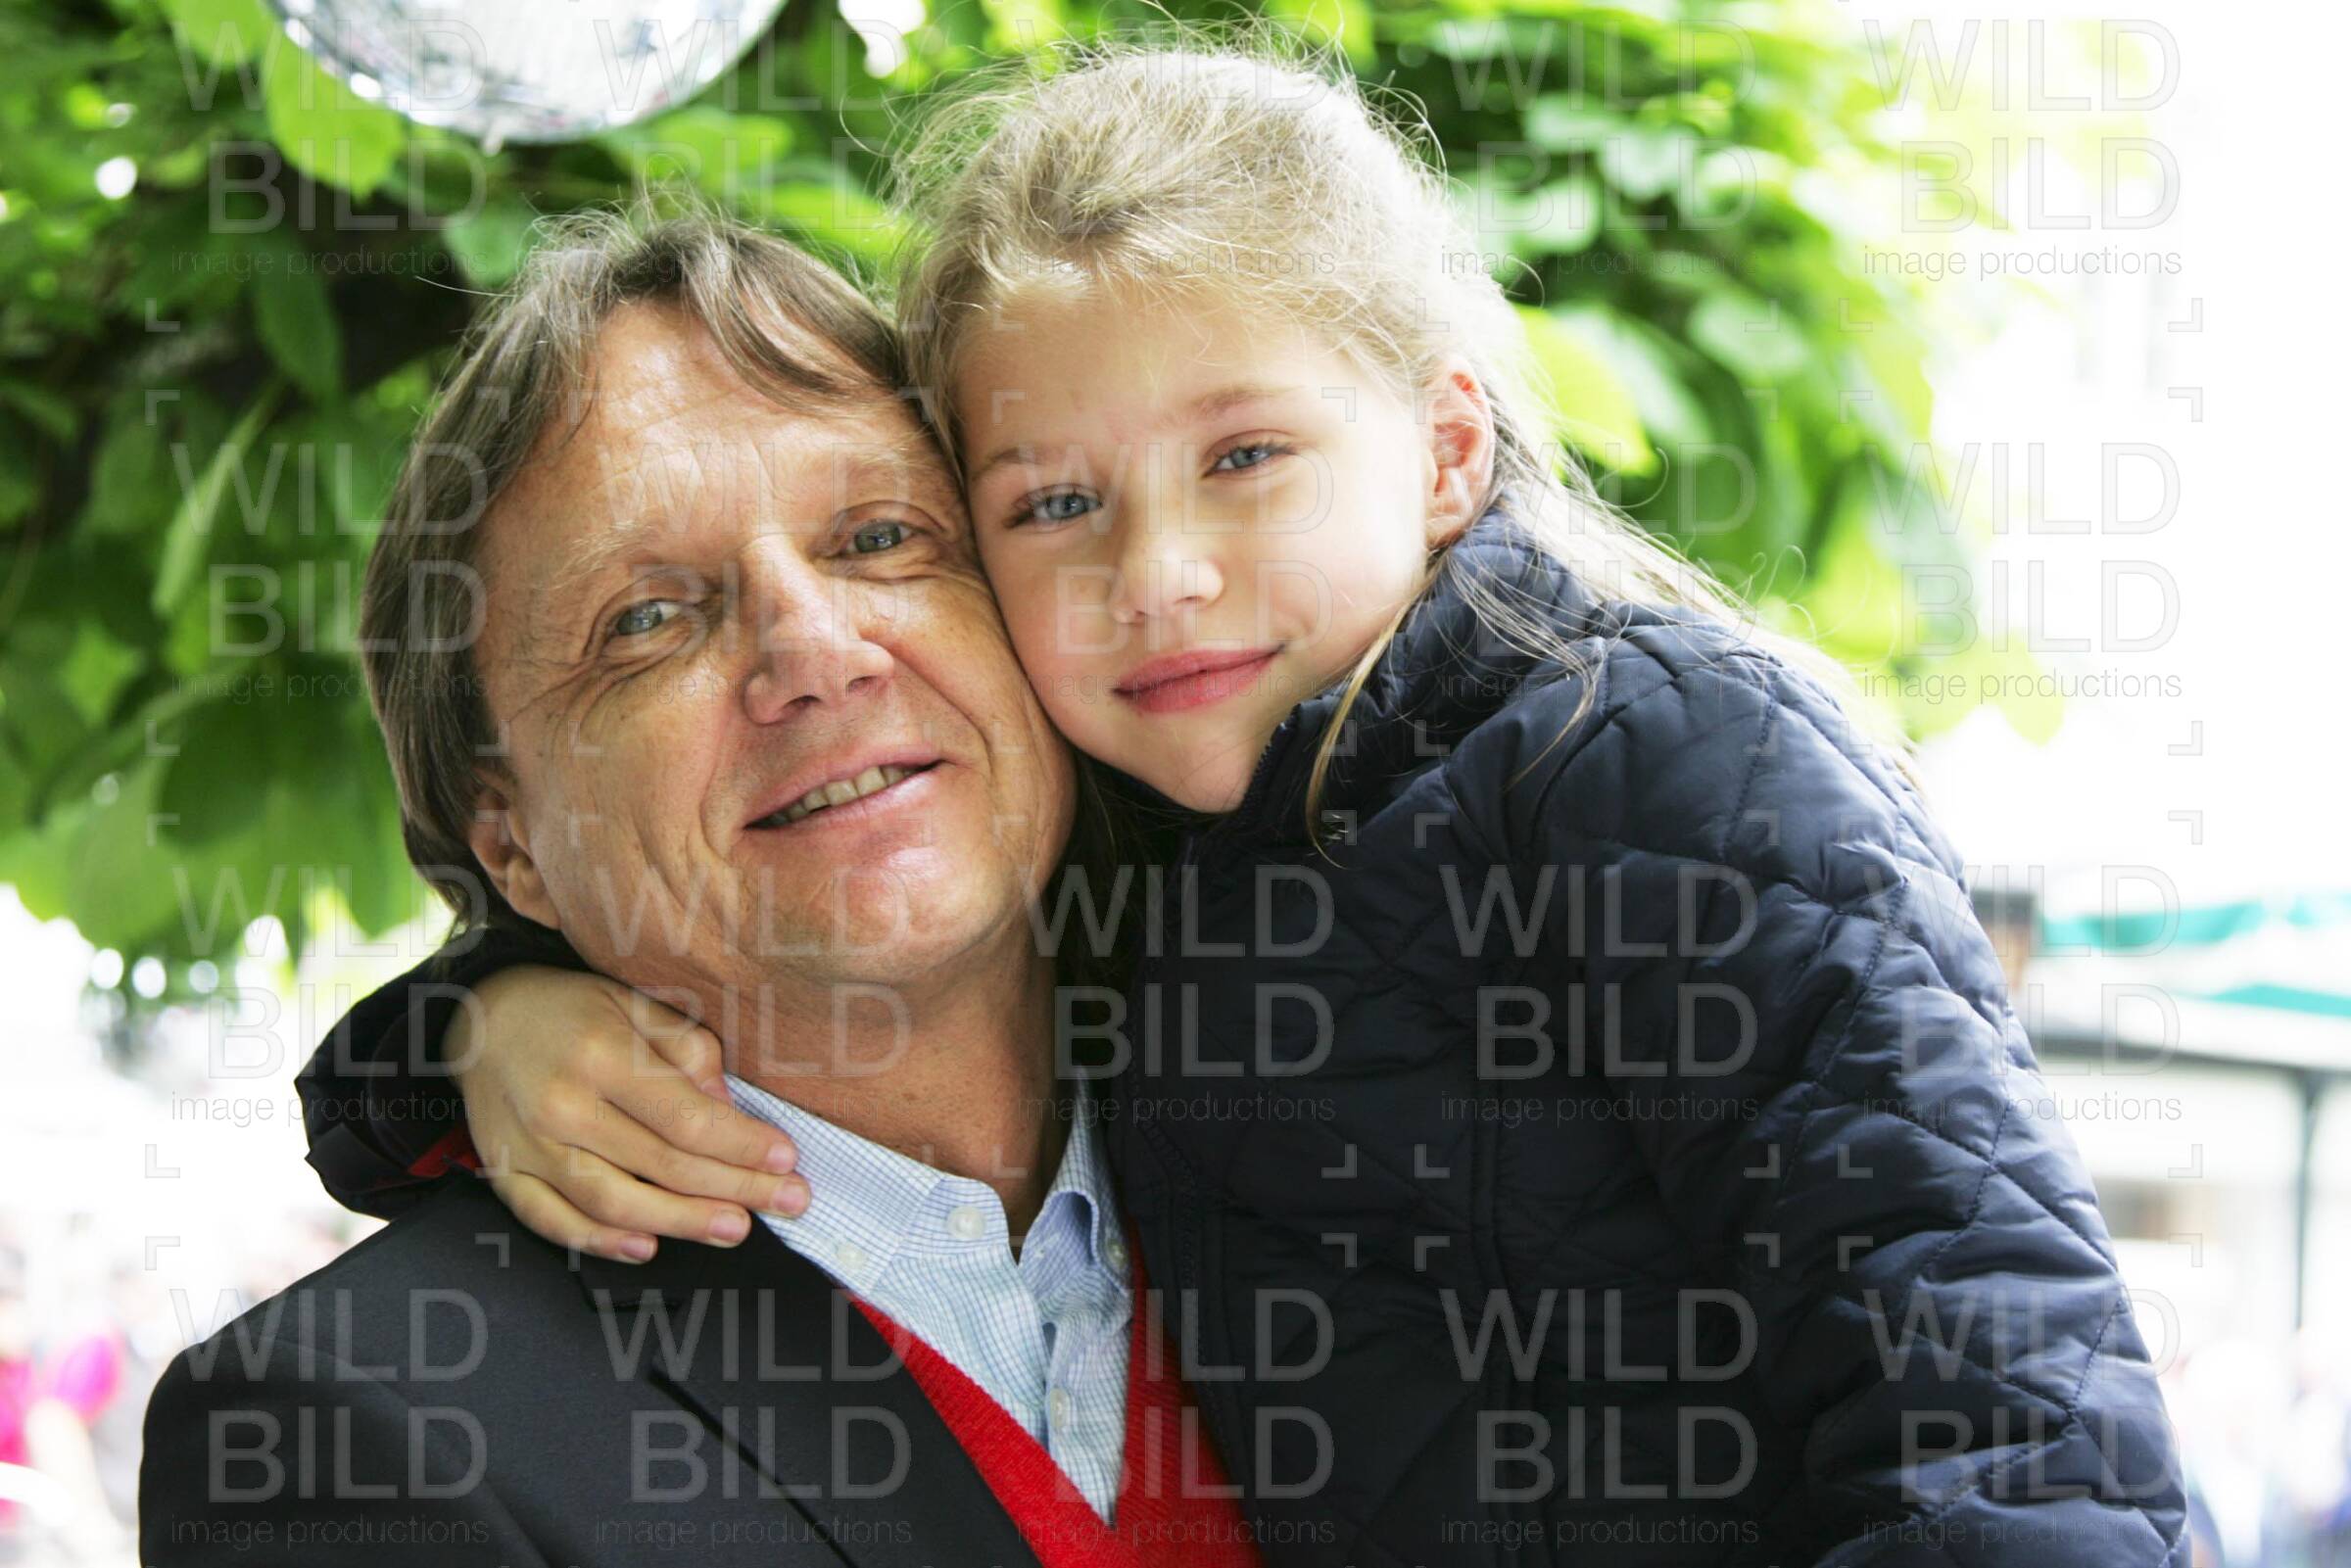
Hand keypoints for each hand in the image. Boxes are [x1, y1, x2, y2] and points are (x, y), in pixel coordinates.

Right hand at [447, 966, 806, 1261]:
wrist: (481, 1018)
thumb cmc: (571, 1010)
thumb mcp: (632, 1003)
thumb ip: (685, 1049)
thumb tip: (726, 1104)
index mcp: (601, 1055)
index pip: (685, 1117)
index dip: (740, 1145)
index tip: (786, 1159)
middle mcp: (563, 1107)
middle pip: (661, 1163)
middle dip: (733, 1188)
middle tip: (787, 1201)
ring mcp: (530, 1147)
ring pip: (612, 1201)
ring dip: (680, 1221)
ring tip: (734, 1229)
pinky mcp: (506, 1174)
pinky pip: (552, 1220)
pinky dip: (598, 1241)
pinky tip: (645, 1247)